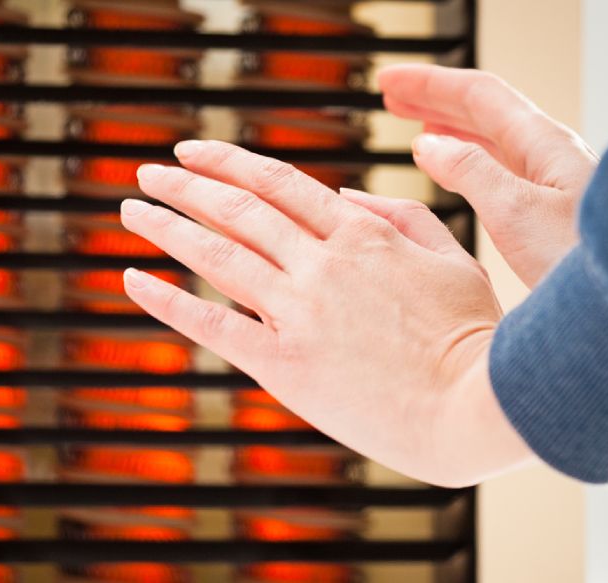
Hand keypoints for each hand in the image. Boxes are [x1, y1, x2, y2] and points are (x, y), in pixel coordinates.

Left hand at [120, 140, 531, 486]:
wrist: (476, 408)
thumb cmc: (473, 336)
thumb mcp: (450, 257)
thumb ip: (399, 216)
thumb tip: (344, 194)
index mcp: (361, 235)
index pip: (278, 183)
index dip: (229, 162)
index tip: (194, 152)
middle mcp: (321, 265)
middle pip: (237, 209)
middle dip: (186, 185)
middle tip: (149, 172)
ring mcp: (299, 313)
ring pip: (217, 256)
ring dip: (167, 226)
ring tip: (131, 208)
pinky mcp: (284, 366)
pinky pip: (212, 326)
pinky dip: (167, 302)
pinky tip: (132, 279)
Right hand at [378, 64, 598, 287]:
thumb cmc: (581, 260)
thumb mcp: (515, 210)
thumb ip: (469, 171)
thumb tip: (428, 144)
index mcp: (544, 145)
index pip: (478, 94)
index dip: (429, 84)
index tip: (391, 79)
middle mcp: (548, 156)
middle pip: (482, 110)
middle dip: (433, 99)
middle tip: (392, 94)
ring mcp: (548, 182)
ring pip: (487, 139)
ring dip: (447, 127)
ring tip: (414, 125)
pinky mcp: (545, 210)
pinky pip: (495, 169)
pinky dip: (462, 160)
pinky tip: (449, 168)